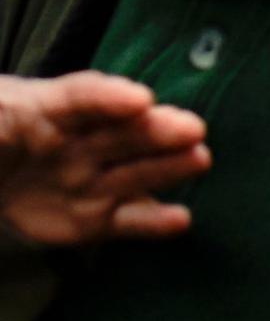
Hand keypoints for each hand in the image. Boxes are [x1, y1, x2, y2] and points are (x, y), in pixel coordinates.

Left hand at [0, 72, 210, 246]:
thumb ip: (3, 115)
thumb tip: (8, 112)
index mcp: (50, 110)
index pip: (81, 98)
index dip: (110, 98)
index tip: (140, 101)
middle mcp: (82, 142)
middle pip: (123, 133)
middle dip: (158, 130)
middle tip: (192, 130)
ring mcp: (90, 181)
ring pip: (134, 172)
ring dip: (169, 167)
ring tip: (199, 160)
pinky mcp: (92, 219)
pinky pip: (127, 220)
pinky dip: (154, 222)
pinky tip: (180, 220)